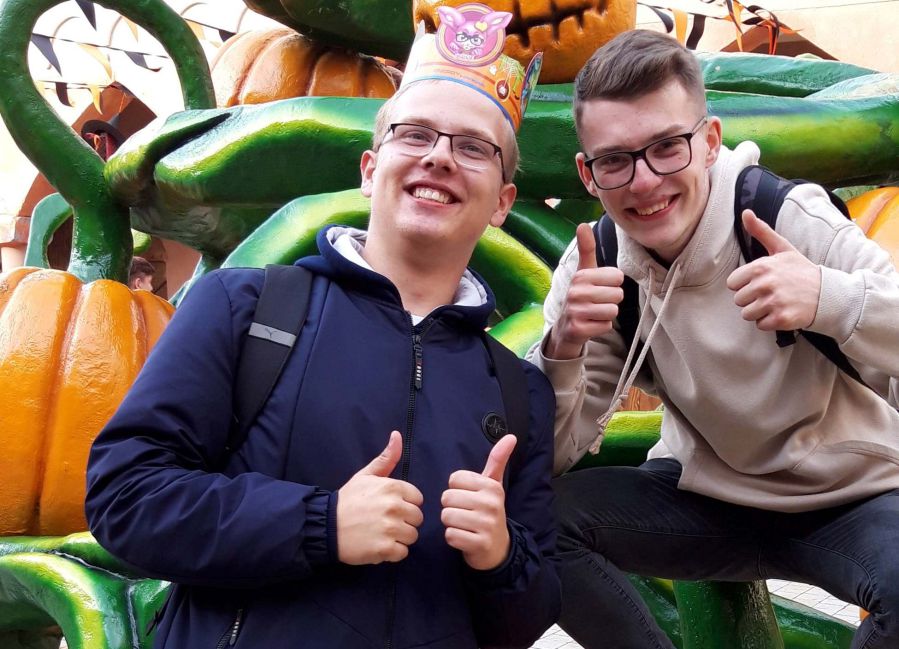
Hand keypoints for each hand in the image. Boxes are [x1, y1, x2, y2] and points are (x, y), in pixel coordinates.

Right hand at [337, 431, 423, 564]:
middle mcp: (395, 507)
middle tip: (383, 521)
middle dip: (403, 521)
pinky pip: (403, 553)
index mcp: (393, 487)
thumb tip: (398, 435)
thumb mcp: (366, 475)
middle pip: (417, 519)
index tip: (388, 507)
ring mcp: (390, 529)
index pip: (417, 499)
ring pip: (412, 536)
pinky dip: (392, 553)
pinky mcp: (385, 549)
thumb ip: (386, 458)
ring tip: (380, 533)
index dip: (405, 504)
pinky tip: (378, 545)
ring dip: (399, 538)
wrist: (326, 526)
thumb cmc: (348, 500)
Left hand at [441, 434, 515, 570]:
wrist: (498, 548)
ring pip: (446, 516)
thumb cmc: (489, 511)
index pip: (454, 479)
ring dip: (451, 523)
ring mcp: (487, 524)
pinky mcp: (480, 543)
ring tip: (464, 525)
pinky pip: (450, 535)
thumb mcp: (493, 485)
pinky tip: (465, 538)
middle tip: (465, 513)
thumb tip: (511, 436)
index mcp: (492, 486)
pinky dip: (453, 538)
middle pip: (447, 497)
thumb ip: (497, 460)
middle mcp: (491, 503)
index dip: (456, 489)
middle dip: (451, 507)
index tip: (469, 498)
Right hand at [545, 222, 624, 359]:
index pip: (617, 277)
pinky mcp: (577, 329)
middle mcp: (575, 292)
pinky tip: (590, 325)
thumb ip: (586, 249)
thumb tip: (582, 224)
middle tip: (596, 303)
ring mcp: (575, 311)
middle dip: (611, 301)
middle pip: (618, 294)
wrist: (564, 328)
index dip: (613, 285)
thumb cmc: (580, 297)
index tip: (599, 288)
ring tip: (593, 314)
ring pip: (613, 311)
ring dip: (606, 315)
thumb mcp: (583, 272)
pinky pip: (606, 326)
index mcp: (580, 275)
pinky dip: (601, 327)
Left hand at [726, 210, 820, 331]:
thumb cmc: (801, 271)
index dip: (745, 284)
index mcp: (761, 267)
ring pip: (747, 314)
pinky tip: (782, 312)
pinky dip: (770, 322)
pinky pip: (760, 325)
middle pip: (738, 300)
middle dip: (752, 299)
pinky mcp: (781, 318)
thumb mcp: (782, 248)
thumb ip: (761, 231)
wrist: (828, 293)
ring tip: (777, 303)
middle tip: (771, 294)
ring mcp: (773, 302)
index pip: (732, 283)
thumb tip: (745, 212)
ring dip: (759, 312)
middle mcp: (765, 284)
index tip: (761, 282)